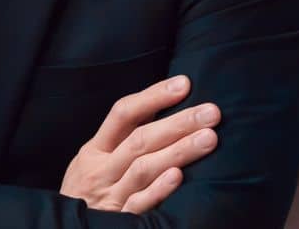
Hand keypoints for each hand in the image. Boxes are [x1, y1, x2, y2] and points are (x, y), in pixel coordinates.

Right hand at [61, 75, 220, 213]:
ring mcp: (110, 195)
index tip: (184, 84)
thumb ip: (120, 141)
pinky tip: (179, 176)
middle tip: (212, 112)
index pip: (123, 114)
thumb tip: (159, 110)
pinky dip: (158, 189)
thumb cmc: (87, 192)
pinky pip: (139, 203)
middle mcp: (101, 169)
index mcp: (95, 150)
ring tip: (209, 138)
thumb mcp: (93, 162)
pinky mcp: (120, 220)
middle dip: (177, 123)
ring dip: (178, 151)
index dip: (153, 97)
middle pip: (139, 140)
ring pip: (143, 168)